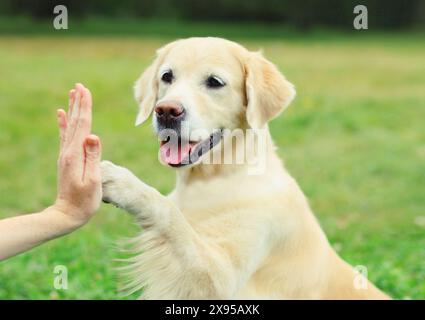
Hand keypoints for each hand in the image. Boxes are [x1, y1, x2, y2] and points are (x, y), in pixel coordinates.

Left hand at [54, 83, 101, 226]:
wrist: (67, 214)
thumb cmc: (84, 201)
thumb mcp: (93, 181)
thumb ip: (93, 157)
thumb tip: (92, 135)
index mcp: (76, 155)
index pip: (82, 125)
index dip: (85, 107)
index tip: (85, 90)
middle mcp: (68, 151)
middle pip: (74, 122)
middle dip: (78, 103)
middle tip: (79, 86)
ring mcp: (65, 154)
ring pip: (69, 126)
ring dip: (72, 109)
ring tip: (73, 94)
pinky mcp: (65, 159)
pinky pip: (64, 136)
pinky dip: (63, 123)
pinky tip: (61, 114)